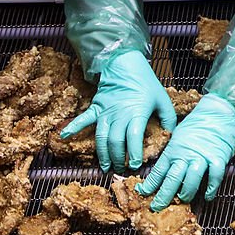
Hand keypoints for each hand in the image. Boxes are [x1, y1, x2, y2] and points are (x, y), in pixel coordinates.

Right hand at [60, 50, 176, 172]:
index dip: (133, 153)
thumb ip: (168, 119)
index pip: (133, 137)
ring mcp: (105, 111)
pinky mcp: (96, 107)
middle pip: (115, 141)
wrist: (126, 65)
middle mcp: (119, 114)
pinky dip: (73, 127)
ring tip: (105, 166)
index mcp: (137, 112)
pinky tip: (64, 136)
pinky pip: (83, 119)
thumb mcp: (163, 100)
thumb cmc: (146, 83)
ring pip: (101, 137)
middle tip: (121, 169)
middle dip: (118, 158)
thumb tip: (169, 136)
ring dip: (102, 153)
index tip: (135, 164)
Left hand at [136, 93, 234, 209]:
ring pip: (191, 181)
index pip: (158, 171)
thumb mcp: (179, 136)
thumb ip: (173, 153)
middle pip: (171, 179)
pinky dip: (211, 188)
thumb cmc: (198, 122)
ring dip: (186, 193)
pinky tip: (207, 196)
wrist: (218, 110)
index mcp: (174, 149)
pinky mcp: (218, 158)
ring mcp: (202, 156)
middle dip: (163, 196)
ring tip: (183, 200)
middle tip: (157, 207)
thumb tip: (165, 169)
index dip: (150, 185)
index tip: (143, 194)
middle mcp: (185, 154)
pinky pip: (214, 177)